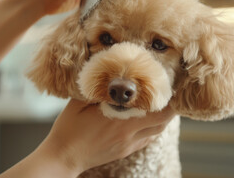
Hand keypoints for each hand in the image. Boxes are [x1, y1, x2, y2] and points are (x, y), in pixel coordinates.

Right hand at [40, 99, 174, 174]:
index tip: (168, 87)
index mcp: (120, 120)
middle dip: (170, 108)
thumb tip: (109, 76)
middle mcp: (128, 134)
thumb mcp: (79, 103)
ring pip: (156, 132)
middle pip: (163, 122)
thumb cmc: (69, 129)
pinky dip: (151, 128)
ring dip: (162, 119)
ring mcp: (128, 145)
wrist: (63, 157)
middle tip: (168, 95)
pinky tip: (146, 120)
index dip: (167, 99)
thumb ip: (96, 90)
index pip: (156, 111)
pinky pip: (146, 139)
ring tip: (160, 105)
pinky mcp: (125, 151)